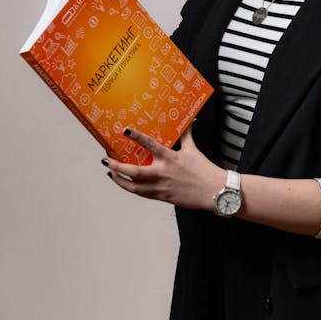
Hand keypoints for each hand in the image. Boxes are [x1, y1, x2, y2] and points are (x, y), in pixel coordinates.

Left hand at [103, 128, 224, 210]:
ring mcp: (161, 187)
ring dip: (119, 180)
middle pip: (134, 171)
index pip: (150, 145)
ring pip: (134, 186)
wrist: (213, 191)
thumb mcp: (193, 150)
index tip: (125, 130)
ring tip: (111, 173)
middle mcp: (162, 173)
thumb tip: (188, 122)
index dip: (137, 137)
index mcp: (170, 158)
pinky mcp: (162, 197)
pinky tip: (125, 183)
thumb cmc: (204, 170)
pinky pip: (142, 193)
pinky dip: (131, 188)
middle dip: (118, 166)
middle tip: (107, 160)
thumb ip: (186, 136)